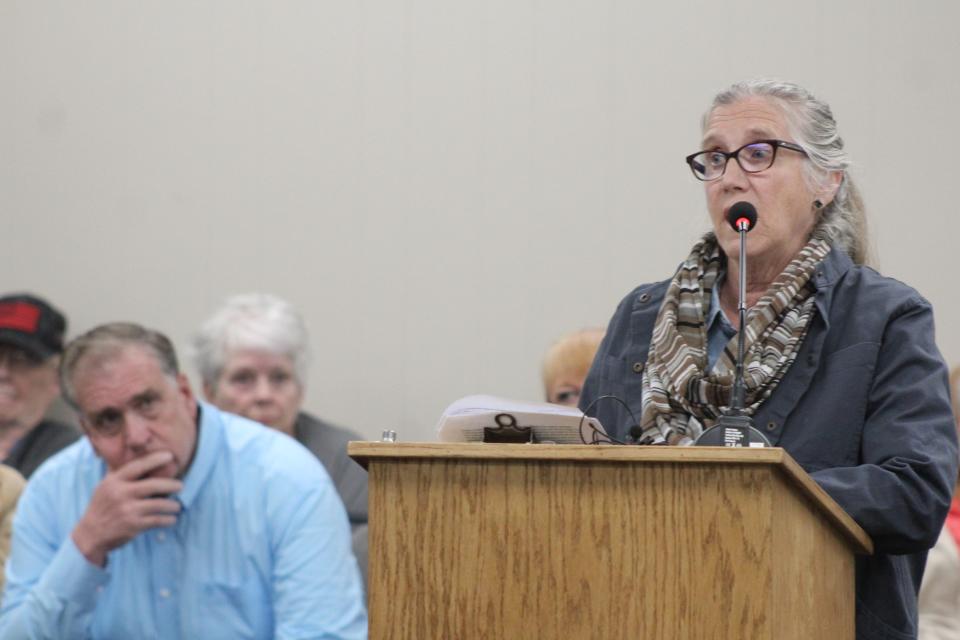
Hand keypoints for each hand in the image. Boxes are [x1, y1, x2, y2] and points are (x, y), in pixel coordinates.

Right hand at [71, 451, 183, 566]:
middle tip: (180, 486)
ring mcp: (126, 510)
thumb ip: (120, 474)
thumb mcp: (105, 486)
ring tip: (177, 506)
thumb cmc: (102, 506)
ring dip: (172, 505)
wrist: (89, 534)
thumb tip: (137, 456)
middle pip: (153, 485)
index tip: (169, 456)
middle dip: (171, 485)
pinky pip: (156, 520)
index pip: (137, 466)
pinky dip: (167, 520)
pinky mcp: (132, 525)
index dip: (155, 459)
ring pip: (158, 504)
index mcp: (114, 481)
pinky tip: (171, 519)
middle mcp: (120, 494)